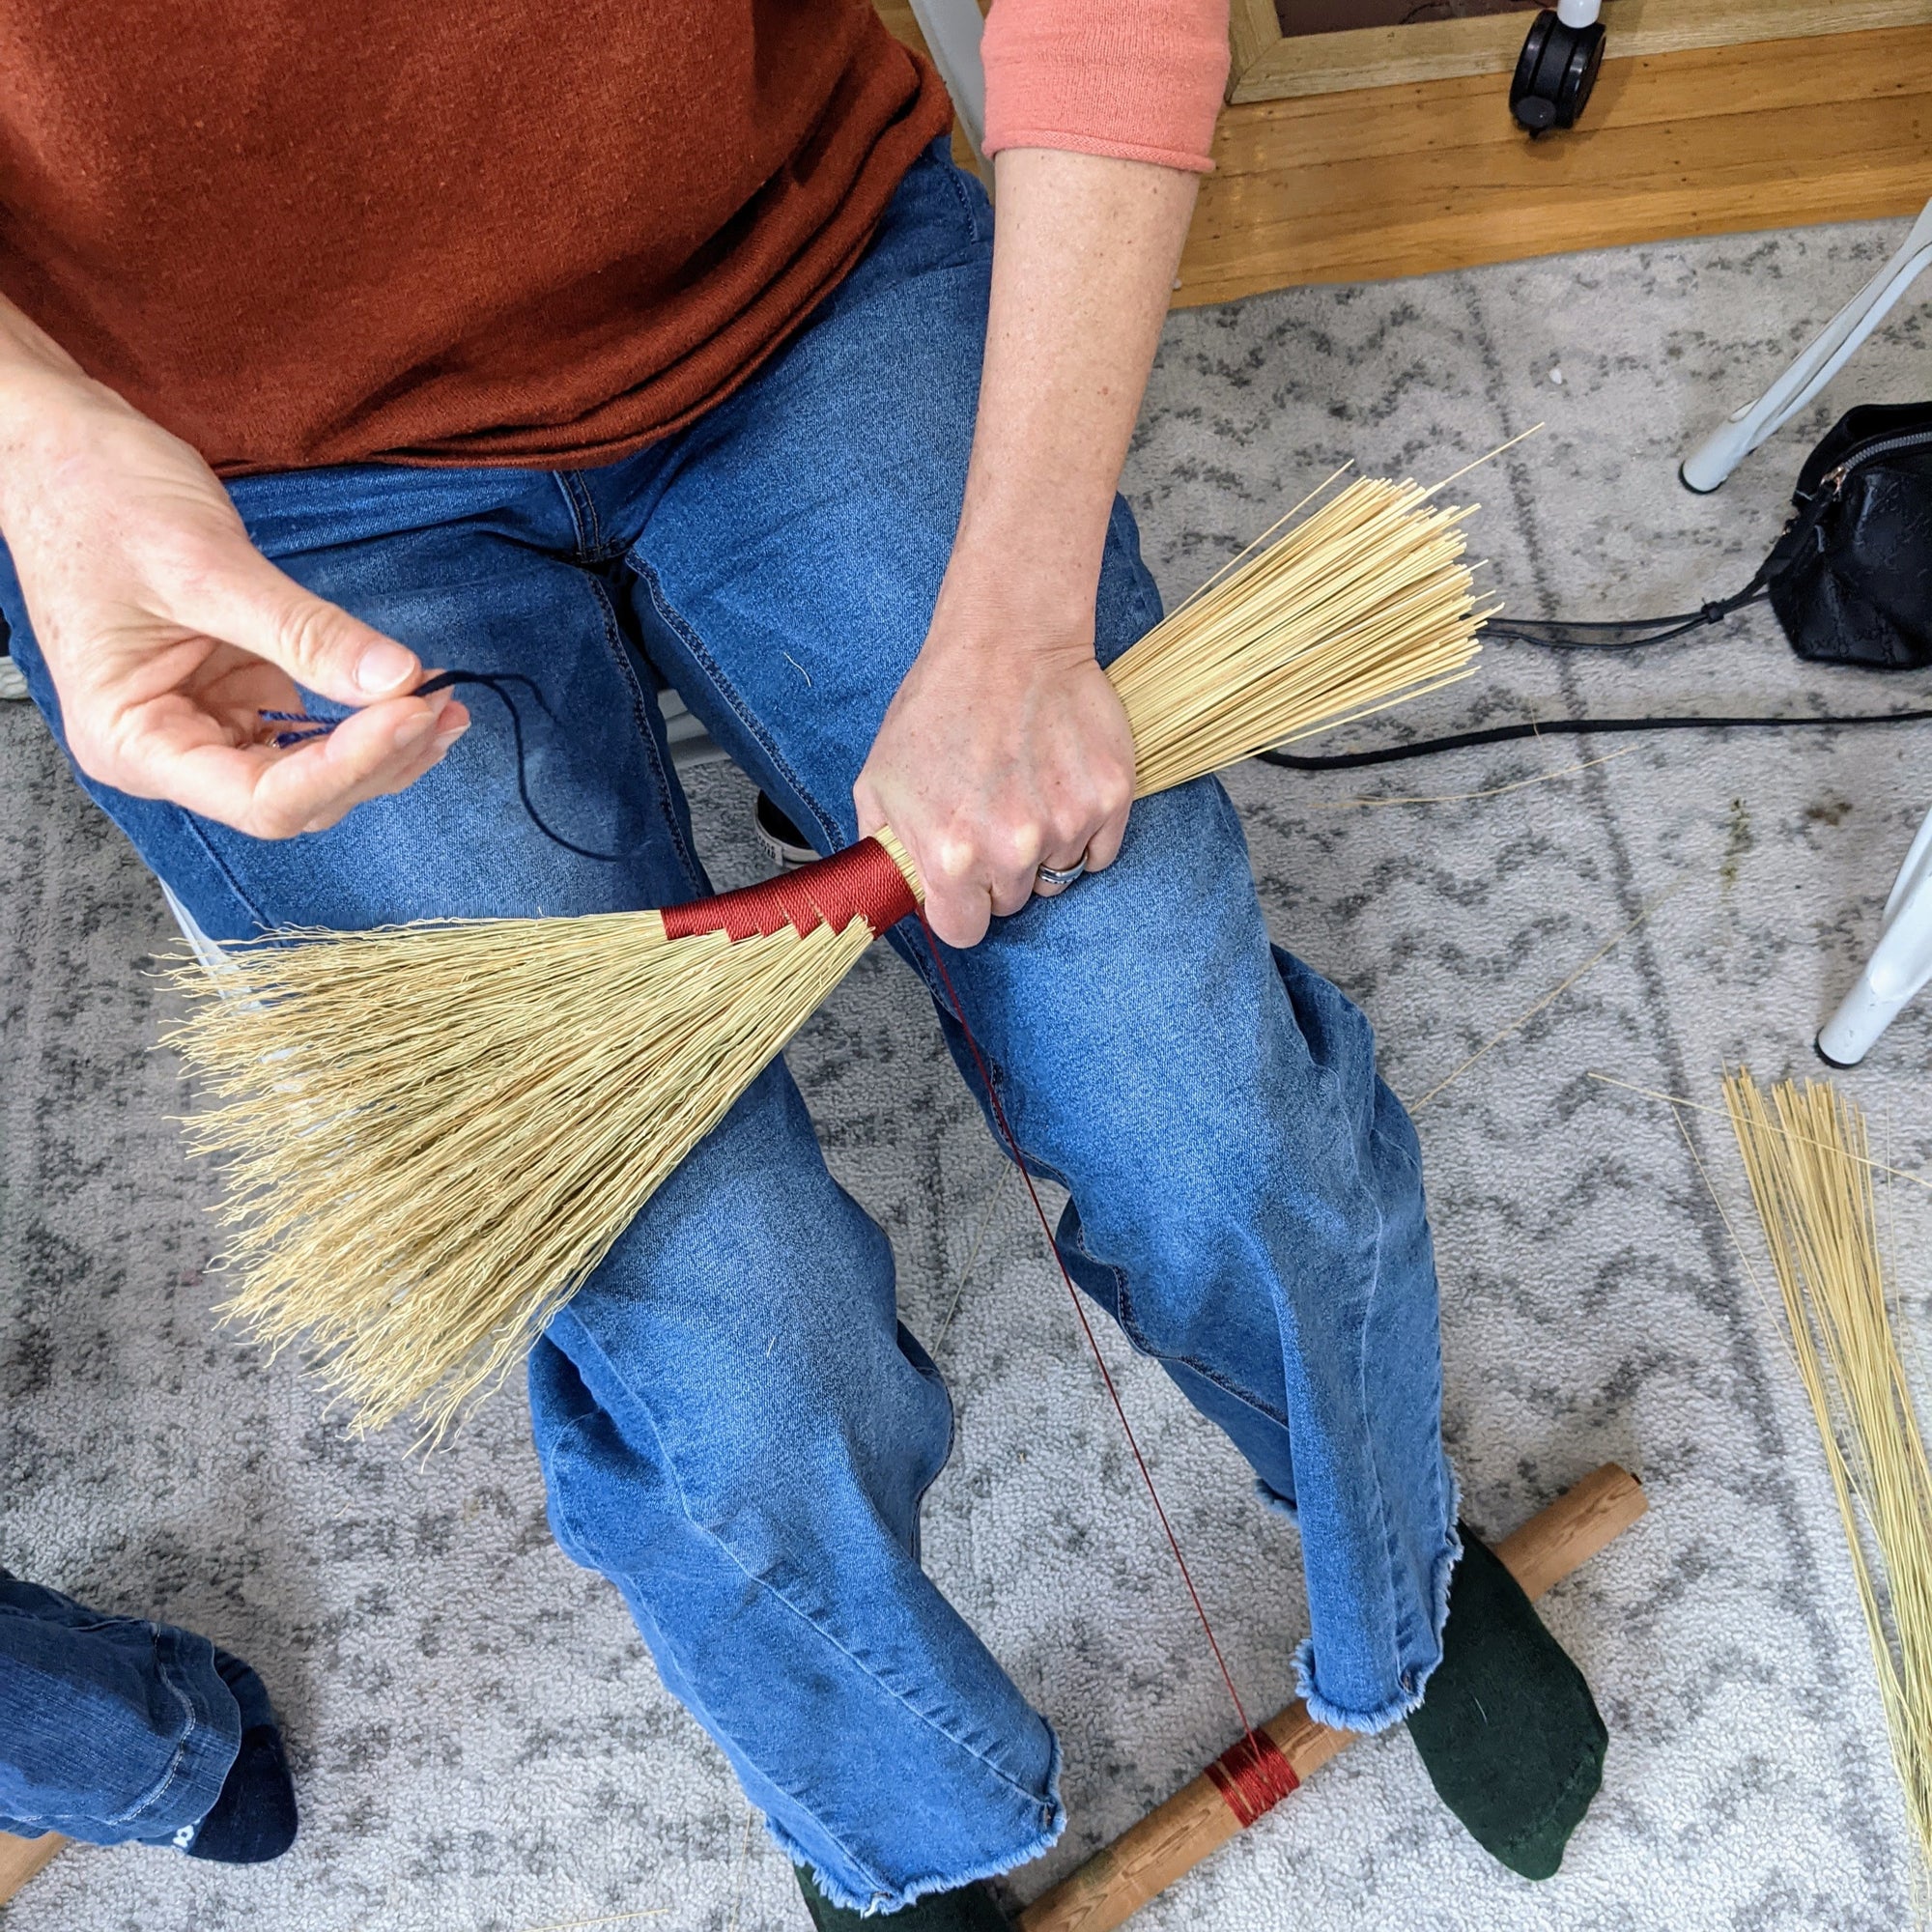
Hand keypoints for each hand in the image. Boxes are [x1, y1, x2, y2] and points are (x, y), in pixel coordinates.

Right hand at [0, 368, 466, 837]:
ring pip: (316, 773)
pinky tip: (416, 695)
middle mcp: (173, 749)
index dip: (343, 768)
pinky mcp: (244, 691)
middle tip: (438, 705)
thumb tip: (392, 678)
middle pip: (298, 797)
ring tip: (446, 705)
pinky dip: (368, 718)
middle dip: (374, 760)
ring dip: (384, 748)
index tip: (408, 713)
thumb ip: (301, 631)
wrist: (63, 450)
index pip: (261, 800)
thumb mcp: (205, 566)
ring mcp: (213, 722)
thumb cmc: (93, 500)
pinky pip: (317, 728)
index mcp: (135, 741)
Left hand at [854, 590, 1134, 948]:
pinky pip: (1098, 851)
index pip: (964, 931)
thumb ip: (886, 851)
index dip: (961, 906)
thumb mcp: (879, 781)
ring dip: (1042, 847)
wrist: (1008, 642)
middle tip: (991, 812)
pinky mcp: (1110, 799)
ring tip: (1024, 790)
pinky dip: (1082, 831)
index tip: (962, 882)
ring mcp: (1067, 825)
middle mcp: (1013, 850)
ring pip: (1057, 876)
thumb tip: (895, 894)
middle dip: (998, 870)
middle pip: (1011, 903)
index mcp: (951, 856)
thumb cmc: (939, 705)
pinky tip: (1058, 786)